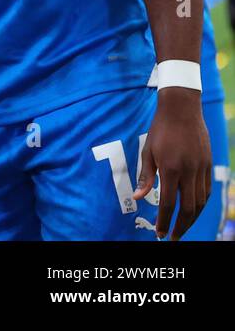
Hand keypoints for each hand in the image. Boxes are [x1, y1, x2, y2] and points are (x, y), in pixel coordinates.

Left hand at [135, 86, 210, 240]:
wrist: (182, 109)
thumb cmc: (160, 130)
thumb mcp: (147, 151)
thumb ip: (145, 176)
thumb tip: (138, 198)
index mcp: (170, 169)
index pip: (167, 203)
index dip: (164, 221)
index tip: (160, 233)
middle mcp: (189, 172)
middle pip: (188, 209)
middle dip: (180, 226)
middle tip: (172, 237)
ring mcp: (201, 169)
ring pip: (201, 203)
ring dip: (192, 218)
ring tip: (182, 227)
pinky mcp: (208, 166)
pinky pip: (206, 191)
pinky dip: (200, 204)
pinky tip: (193, 210)